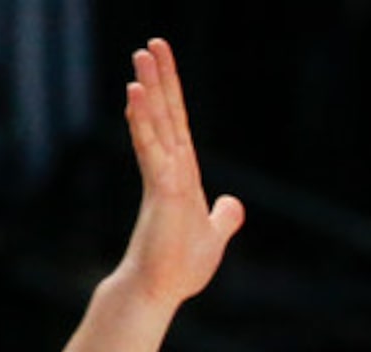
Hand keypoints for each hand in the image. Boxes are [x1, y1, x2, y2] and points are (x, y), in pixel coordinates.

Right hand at [113, 39, 244, 310]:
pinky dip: (143, 122)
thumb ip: (224, 217)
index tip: (164, 64)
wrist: (162, 288)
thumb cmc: (180, 264)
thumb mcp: (214, 235)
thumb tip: (233, 203)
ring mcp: (162, 178)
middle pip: (166, 115)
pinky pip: (150, 149)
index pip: (179, 125)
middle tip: (151, 44)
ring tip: (141, 57)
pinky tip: (136, 96)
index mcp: (183, 175)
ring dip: (148, 91)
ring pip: (154, 125)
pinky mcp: (160, 191)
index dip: (173, 94)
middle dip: (160, 80)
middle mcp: (169, 169)